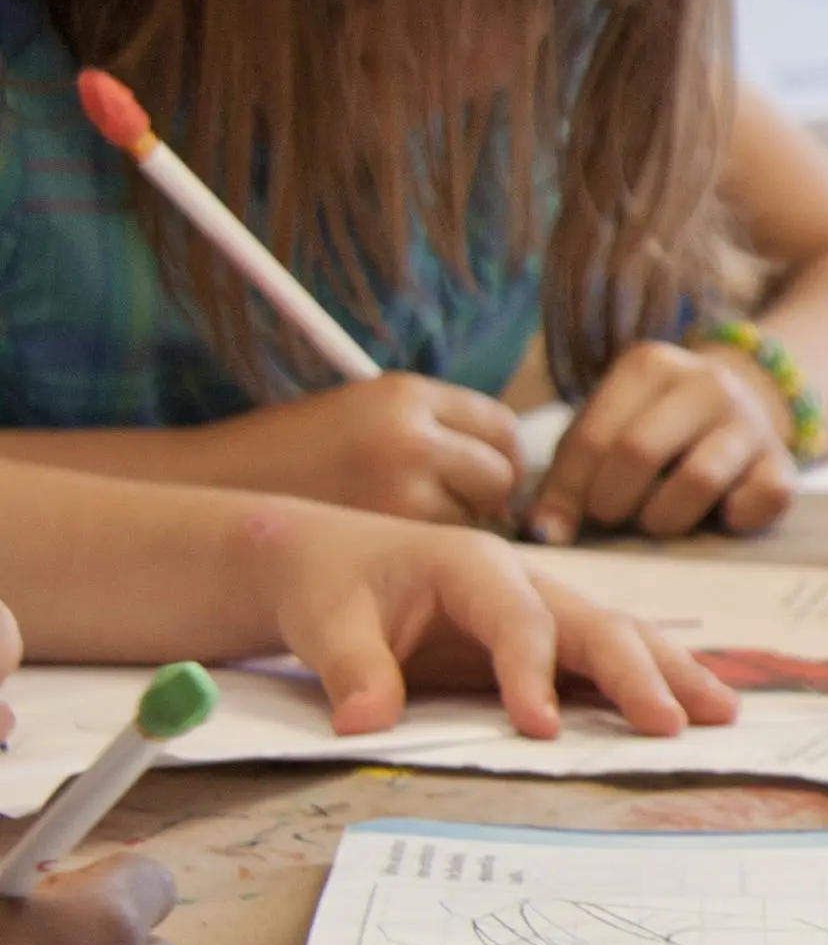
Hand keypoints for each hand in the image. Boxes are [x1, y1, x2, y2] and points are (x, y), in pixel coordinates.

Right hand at [188, 374, 521, 525]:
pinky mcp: (383, 532)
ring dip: (456, 526)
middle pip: (499, 473)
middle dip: (489, 497)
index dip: (500, 457)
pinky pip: (438, 546)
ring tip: (404, 526)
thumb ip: (430, 430)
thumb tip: (504, 468)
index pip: (500, 426)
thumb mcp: (362, 416)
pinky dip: (426, 551)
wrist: (204, 487)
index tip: (487, 479)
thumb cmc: (287, 456)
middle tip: (453, 513)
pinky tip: (387, 548)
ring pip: (475, 516)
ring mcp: (400, 484)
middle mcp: (410, 433)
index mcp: (405, 393)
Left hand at [249, 504, 737, 737]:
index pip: (520, 622)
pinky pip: (609, 657)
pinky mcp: (548, 637)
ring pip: (621, 636)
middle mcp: (527, 581)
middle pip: (596, 624)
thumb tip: (365, 724)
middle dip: (639, 674)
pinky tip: (692, 707)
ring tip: (721, 714)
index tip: (540, 731)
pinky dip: (654, 680)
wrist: (329, 562)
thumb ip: (352, 669)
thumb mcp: (324, 622)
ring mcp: (546, 607)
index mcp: (475, 565)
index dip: (532, 675)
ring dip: (671, 675)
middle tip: (673, 724)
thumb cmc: (330, 587)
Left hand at [525, 340, 794, 545]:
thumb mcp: (605, 432)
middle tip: (610, 517)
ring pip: (700, 479)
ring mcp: (750, 421)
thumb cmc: (651, 429)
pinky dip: (737, 517)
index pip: (593, 437)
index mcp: (649, 365)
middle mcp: (706, 382)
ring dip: (665, 517)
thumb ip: (568, 476)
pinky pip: (764, 499)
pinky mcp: (783, 462)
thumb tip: (543, 533)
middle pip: (639, 452)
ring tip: (655, 520)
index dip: (566, 492)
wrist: (737, 411)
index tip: (556, 527)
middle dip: (612, 502)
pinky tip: (720, 515)